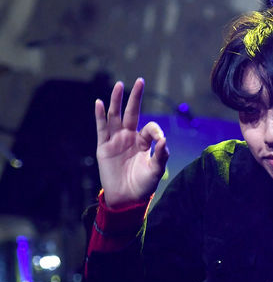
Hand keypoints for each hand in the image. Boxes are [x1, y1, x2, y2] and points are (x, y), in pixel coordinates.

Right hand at [95, 78, 168, 207]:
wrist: (126, 200)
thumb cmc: (143, 186)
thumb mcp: (156, 172)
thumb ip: (161, 156)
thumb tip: (164, 140)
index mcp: (144, 143)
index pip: (149, 128)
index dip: (155, 131)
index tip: (159, 140)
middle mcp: (130, 138)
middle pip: (132, 113)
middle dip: (135, 98)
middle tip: (140, 81)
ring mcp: (116, 141)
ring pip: (115, 116)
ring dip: (117, 101)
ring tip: (119, 85)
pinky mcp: (103, 147)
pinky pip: (101, 128)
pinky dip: (100, 116)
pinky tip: (99, 103)